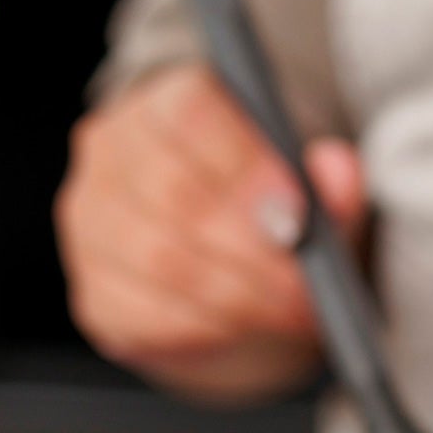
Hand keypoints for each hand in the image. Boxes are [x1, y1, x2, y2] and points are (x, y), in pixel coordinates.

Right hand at [53, 62, 366, 402]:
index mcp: (162, 102)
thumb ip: (329, 177)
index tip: (297, 217)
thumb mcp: (307, 186)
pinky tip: (246, 329)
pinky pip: (147, 317)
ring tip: (291, 315)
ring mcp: (93, 226)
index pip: (190, 115)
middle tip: (308, 290)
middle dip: (252, 251)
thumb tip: (339, 173)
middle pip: (174, 194)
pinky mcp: (96, 295)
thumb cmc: (260, 210)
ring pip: (160, 261)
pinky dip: (208, 330)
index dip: (245, 168)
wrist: (218, 266)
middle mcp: (112, 153)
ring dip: (238, 297)